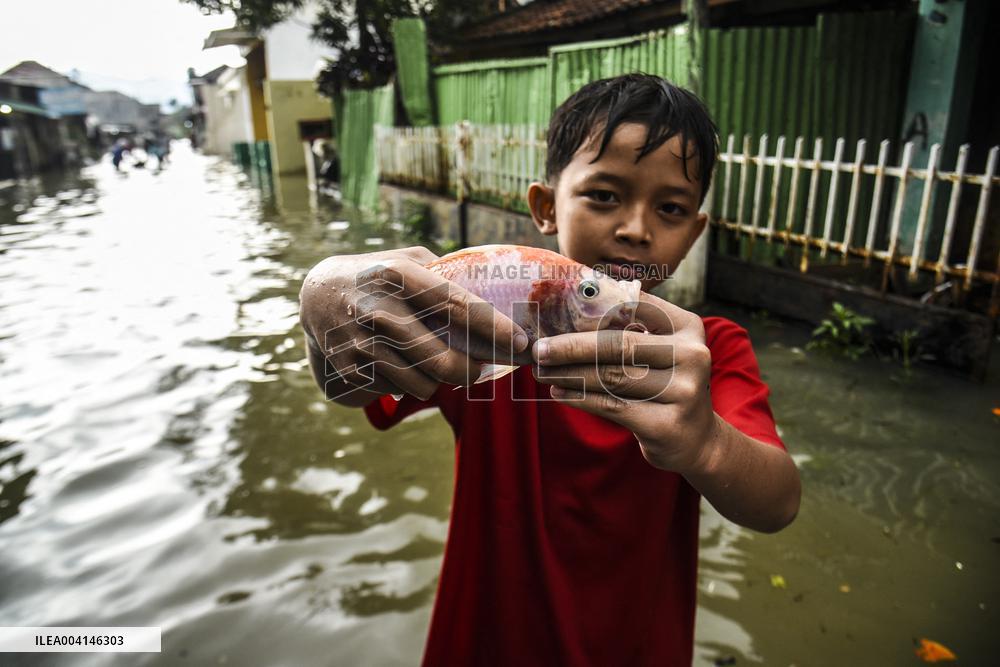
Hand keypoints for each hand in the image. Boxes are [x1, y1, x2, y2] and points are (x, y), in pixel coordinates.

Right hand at [299, 246, 529, 404]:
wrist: (316, 295)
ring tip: (441, 365)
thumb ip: (444, 272)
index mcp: (398, 275)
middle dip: (472, 371)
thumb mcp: (405, 260)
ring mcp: (361, 343)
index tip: (521, 342)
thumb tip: (498, 287)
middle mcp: (379, 309)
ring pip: (423, 384)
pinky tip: (406, 367)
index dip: (494, 328)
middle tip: (483, 367)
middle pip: (444, 360)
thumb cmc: (377, 275)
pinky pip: (398, 390)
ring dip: (441, 381)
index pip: (456, 305)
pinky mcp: (350, 369)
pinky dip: (411, 384)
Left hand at [532, 291, 716, 472]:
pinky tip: (558, 391)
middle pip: (618, 345)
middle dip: (571, 346)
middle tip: (539, 348)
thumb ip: (628, 328)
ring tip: (542, 371)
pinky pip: (611, 406)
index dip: (592, 308)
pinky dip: (579, 397)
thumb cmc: (665, 385)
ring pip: (611, 377)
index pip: (634, 307)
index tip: (556, 311)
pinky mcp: (667, 424)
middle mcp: (691, 355)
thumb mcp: (659, 351)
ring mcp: (683, 391)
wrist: (696, 440)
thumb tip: (571, 308)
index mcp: (687, 326)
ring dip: (568, 373)